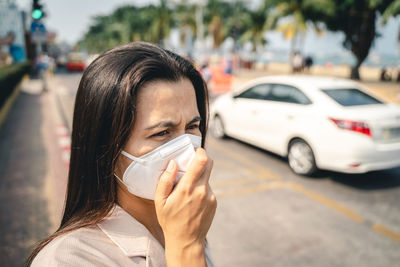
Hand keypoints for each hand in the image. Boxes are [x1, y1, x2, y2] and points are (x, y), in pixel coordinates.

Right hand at [155, 148, 216, 266]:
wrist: (186, 241)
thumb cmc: (170, 221)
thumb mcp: (160, 202)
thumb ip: (165, 180)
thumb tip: (173, 163)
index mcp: (188, 188)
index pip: (202, 161)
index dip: (200, 151)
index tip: (194, 151)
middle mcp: (202, 190)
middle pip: (209, 164)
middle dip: (201, 160)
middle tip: (191, 164)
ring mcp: (210, 196)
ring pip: (207, 177)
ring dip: (199, 177)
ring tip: (187, 190)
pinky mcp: (214, 202)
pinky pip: (208, 188)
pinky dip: (201, 188)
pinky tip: (192, 200)